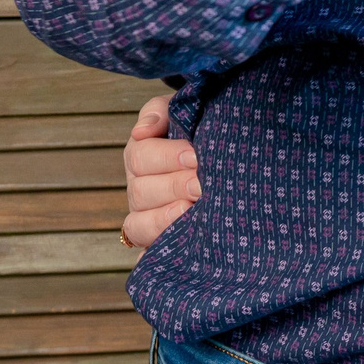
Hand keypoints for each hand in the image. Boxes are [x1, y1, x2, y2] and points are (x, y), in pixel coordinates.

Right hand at [121, 94, 201, 248]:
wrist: (224, 157)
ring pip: (138, 225)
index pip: (140, 156)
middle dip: (174, 186)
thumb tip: (142, 130)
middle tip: (201, 184)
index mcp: (141, 155)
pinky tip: (182, 243)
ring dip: (165, 219)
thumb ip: (161, 111)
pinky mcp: (158, 244)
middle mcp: (139, 189)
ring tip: (191, 210)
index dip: (166, 157)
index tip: (195, 156)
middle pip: (141, 192)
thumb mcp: (180, 111)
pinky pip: (148, 252)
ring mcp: (146, 218)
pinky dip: (159, 249)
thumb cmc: (200, 130)